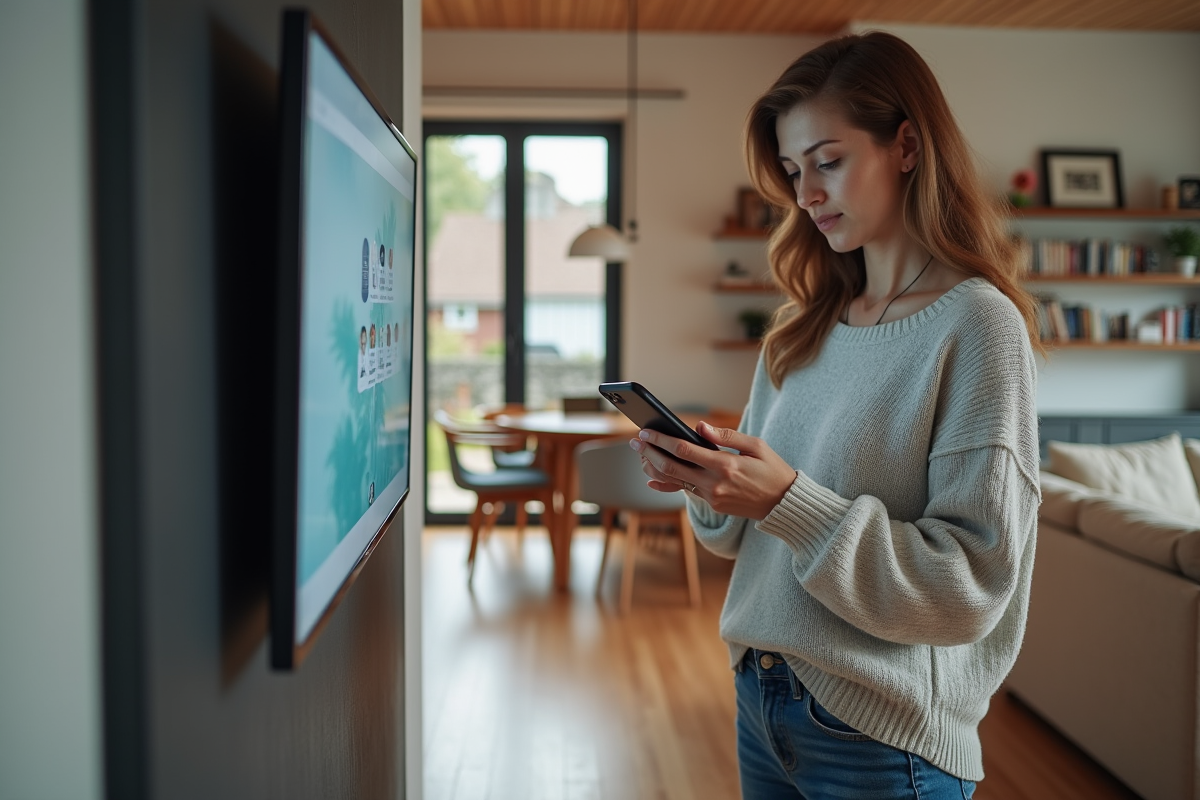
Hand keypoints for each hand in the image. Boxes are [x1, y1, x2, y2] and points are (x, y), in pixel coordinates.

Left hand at [630, 421, 796, 520]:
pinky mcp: (713, 505)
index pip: (684, 450)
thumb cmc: (773, 470)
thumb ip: (727, 435)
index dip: (661, 440)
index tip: (647, 431)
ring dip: (655, 467)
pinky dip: (667, 484)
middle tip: (636, 441)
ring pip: (675, 482)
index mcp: (726, 465)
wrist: (783, 503)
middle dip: (650, 453)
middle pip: (672, 467)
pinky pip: (685, 491)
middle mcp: (715, 484)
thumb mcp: (756, 446)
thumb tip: (701, 427)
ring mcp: (712, 497)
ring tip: (642, 455)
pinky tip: (652, 478)